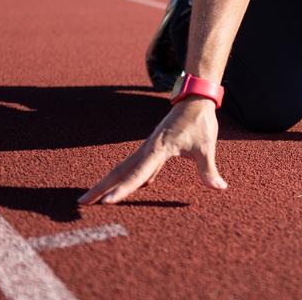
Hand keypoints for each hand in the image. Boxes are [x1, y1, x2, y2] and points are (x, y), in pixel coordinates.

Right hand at [78, 97, 226, 204]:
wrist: (196, 98)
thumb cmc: (200, 121)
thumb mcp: (206, 146)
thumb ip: (209, 169)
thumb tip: (220, 188)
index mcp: (159, 148)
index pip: (138, 173)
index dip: (123, 189)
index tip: (106, 202)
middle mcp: (148, 148)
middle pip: (120, 170)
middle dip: (101, 187)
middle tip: (81, 203)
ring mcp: (149, 147)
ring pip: (125, 167)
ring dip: (110, 182)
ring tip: (93, 198)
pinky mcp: (155, 148)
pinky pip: (137, 166)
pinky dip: (129, 177)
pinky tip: (129, 187)